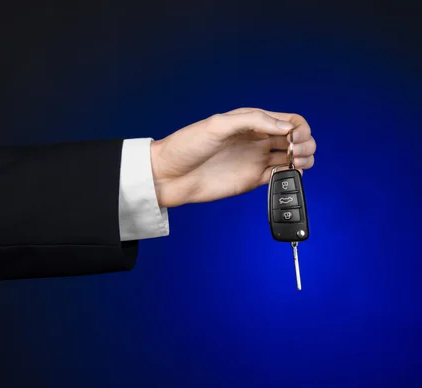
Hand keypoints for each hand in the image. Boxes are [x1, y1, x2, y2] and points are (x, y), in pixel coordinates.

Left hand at [150, 108, 315, 207]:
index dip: (299, 127)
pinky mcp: (252, 181)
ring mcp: (255, 160)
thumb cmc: (185, 146)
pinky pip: (280, 177)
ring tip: (297, 163)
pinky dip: (292, 176)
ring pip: (292, 158)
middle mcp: (256, 140)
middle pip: (295, 138)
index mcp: (250, 121)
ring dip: (304, 159)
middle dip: (305, 143)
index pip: (288, 120)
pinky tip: (290, 175)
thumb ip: (253, 121)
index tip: (294, 137)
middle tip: (295, 151)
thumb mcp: (217, 125)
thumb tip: (286, 127)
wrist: (168, 176)